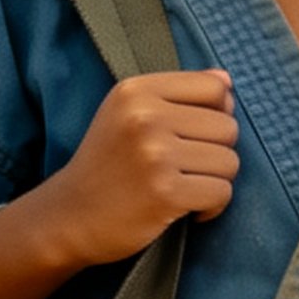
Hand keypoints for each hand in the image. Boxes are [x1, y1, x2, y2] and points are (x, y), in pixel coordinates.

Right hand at [47, 70, 238, 264]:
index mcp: (136, 91)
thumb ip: (177, 94)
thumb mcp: (127, 114)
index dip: (217, 115)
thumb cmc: (106, 165)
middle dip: (215, 153)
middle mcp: (145, 117)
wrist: (68, 217)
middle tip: (183, 169)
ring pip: (229, 162)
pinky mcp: (165, 192)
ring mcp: (155, 155)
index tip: (194, 136)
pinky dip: (211, 207)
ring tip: (183, 187)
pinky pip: (222, 193)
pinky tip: (186, 209)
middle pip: (228, 127)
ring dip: (214, 181)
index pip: (215, 88)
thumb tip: (227, 82)